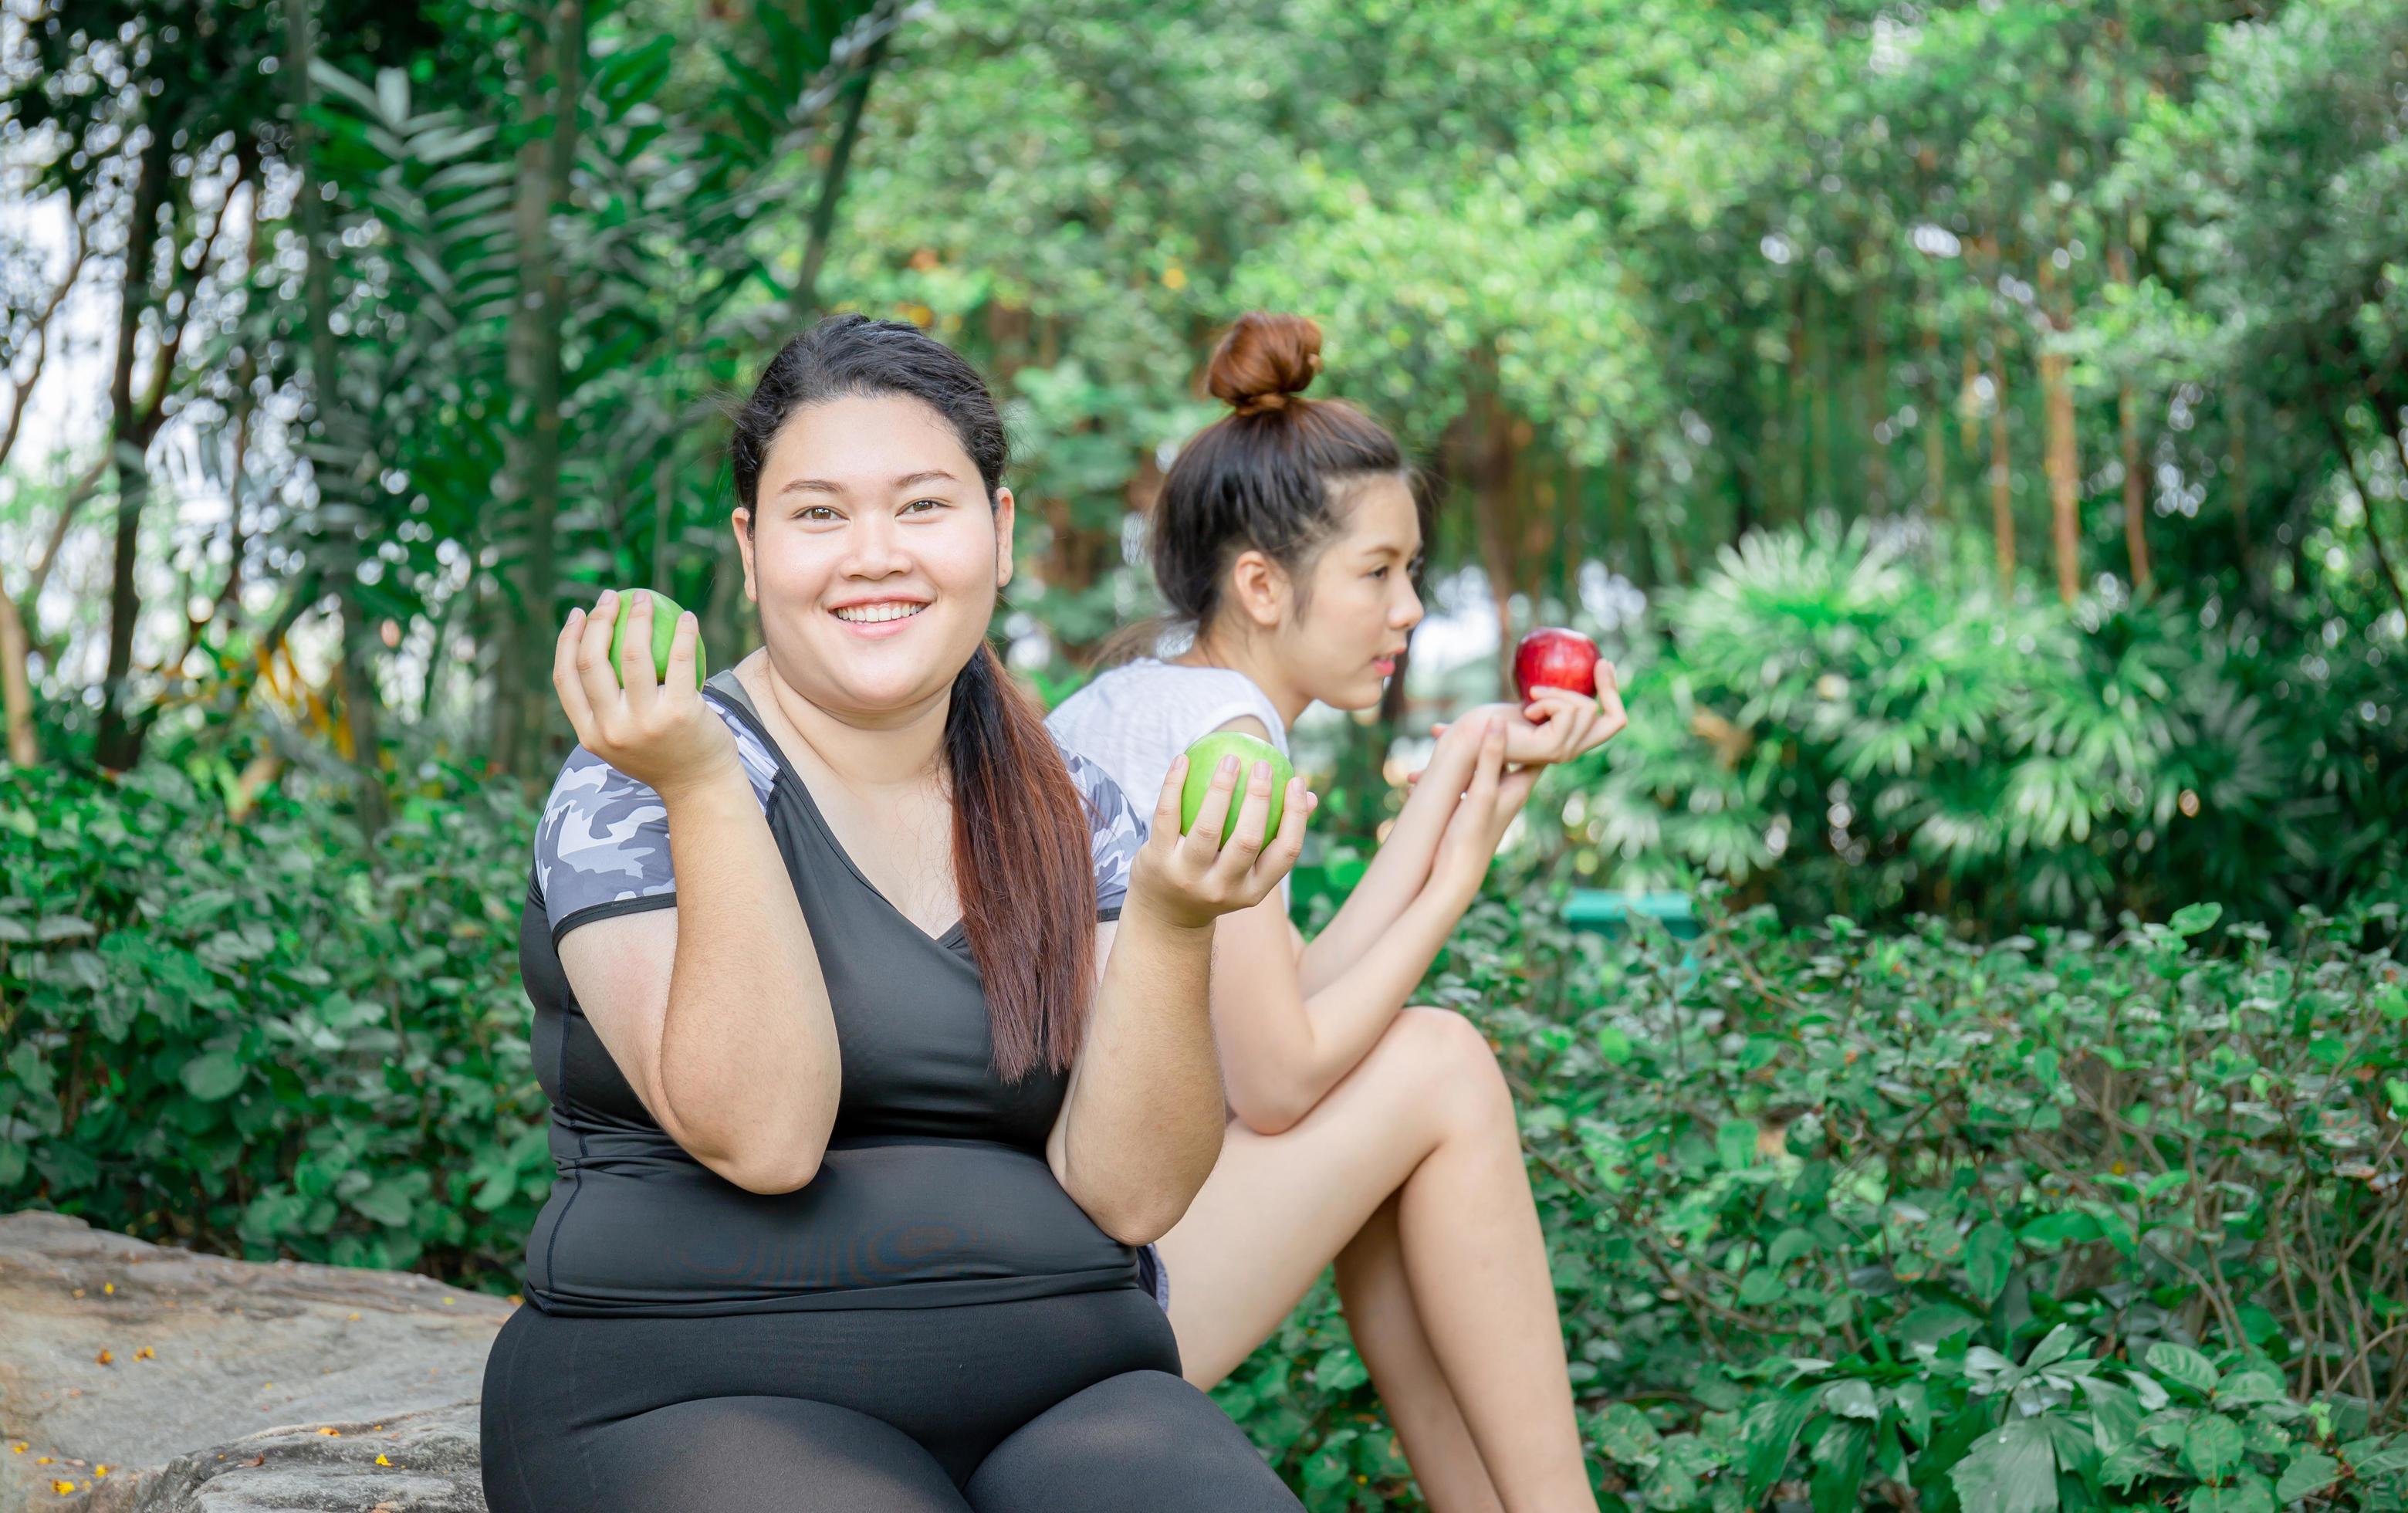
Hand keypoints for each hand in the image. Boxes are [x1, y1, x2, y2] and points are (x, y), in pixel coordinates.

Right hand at [552, 588, 737, 800]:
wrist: (702, 788)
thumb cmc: (664, 755)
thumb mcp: (622, 739)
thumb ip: (604, 708)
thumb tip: (590, 650)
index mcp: (590, 735)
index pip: (566, 678)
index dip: (566, 640)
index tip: (576, 614)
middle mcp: (612, 730)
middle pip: (591, 661)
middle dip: (597, 620)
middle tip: (610, 597)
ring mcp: (645, 723)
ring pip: (632, 655)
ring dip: (637, 616)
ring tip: (644, 597)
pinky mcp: (680, 714)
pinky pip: (680, 661)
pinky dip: (684, 633)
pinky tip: (687, 616)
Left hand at [1127, 750, 1314, 930]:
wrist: (1165, 915)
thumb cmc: (1217, 878)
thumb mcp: (1248, 870)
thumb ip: (1275, 836)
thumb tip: (1309, 795)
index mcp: (1253, 891)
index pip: (1285, 853)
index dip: (1296, 816)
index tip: (1297, 780)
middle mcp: (1222, 888)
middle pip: (1248, 840)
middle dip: (1260, 798)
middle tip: (1263, 764)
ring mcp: (1188, 877)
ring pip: (1208, 828)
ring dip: (1221, 788)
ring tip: (1230, 760)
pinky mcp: (1158, 862)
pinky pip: (1167, 815)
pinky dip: (1174, 784)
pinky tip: (1183, 759)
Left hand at [1408, 663, 1626, 784]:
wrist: (1470, 735)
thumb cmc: (1494, 717)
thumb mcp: (1534, 700)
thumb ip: (1555, 696)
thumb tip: (1581, 664)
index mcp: (1570, 740)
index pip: (1614, 723)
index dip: (1614, 693)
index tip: (1604, 663)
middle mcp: (1571, 751)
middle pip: (1611, 717)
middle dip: (1594, 689)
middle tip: (1571, 675)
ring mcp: (1564, 753)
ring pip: (1587, 709)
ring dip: (1558, 694)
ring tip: (1531, 699)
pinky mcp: (1552, 749)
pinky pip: (1569, 712)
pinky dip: (1549, 701)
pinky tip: (1527, 709)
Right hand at [1425, 714, 1539, 905]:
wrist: (1455, 876)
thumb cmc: (1471, 836)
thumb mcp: (1481, 791)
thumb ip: (1489, 757)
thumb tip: (1497, 721)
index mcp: (1518, 786)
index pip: (1535, 749)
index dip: (1528, 727)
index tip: (1514, 707)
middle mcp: (1507, 791)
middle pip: (1501, 751)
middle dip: (1480, 733)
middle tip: (1461, 717)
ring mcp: (1488, 799)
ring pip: (1476, 764)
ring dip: (1457, 752)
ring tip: (1433, 739)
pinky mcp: (1471, 808)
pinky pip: (1460, 781)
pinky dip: (1444, 773)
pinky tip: (1418, 776)